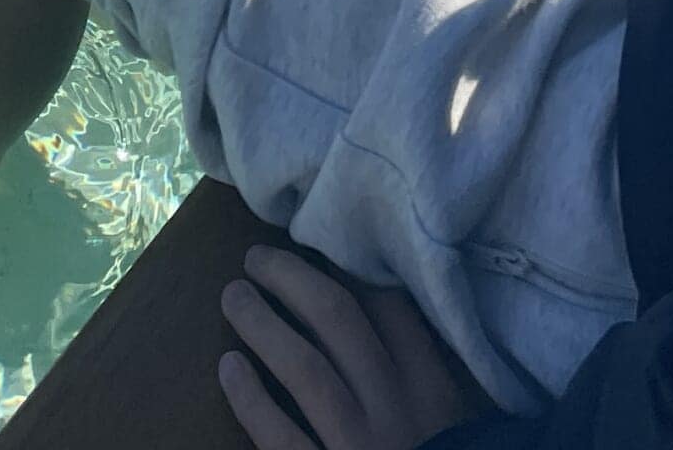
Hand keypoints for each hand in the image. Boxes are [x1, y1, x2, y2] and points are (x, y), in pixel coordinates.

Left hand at [219, 245, 490, 449]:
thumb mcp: (444, 416)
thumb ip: (416, 368)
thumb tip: (377, 304)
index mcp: (429, 389)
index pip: (391, 308)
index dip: (349, 267)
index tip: (316, 243)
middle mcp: (394, 408)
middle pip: (338, 319)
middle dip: (292, 279)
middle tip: (255, 257)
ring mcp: (358, 445)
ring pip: (304, 366)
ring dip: (262, 324)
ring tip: (232, 296)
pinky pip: (280, 436)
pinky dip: (250, 399)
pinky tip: (228, 369)